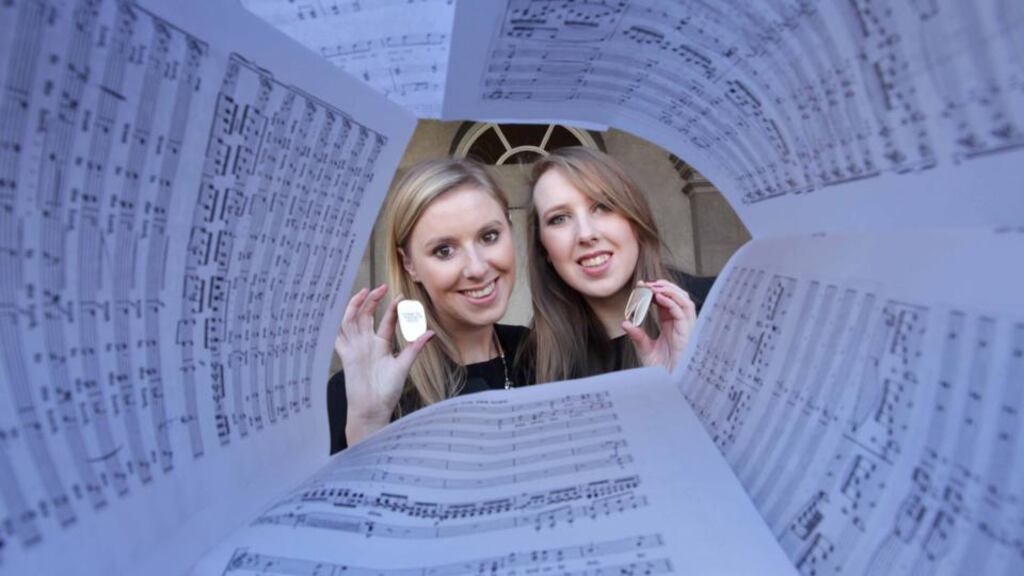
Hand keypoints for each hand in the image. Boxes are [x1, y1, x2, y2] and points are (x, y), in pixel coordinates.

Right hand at [334, 284, 432, 444]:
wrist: (372, 408)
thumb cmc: (387, 391)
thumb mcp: (402, 366)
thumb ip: (414, 348)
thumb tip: (430, 332)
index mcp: (381, 345)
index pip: (386, 321)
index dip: (392, 309)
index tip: (401, 297)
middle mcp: (366, 343)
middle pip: (366, 316)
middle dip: (372, 300)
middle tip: (382, 288)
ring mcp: (355, 348)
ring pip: (351, 321)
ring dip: (356, 306)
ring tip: (364, 292)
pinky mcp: (345, 355)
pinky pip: (338, 336)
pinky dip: (338, 323)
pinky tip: (342, 310)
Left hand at [621, 279, 696, 373]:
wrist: (670, 384)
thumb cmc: (661, 370)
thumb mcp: (645, 350)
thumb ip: (637, 336)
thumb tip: (625, 323)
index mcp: (672, 327)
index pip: (666, 302)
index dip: (656, 292)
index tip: (641, 286)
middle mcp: (681, 325)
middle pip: (678, 298)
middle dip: (664, 287)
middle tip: (647, 283)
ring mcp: (686, 328)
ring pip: (685, 301)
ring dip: (670, 290)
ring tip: (654, 287)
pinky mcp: (688, 333)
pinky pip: (683, 313)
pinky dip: (672, 302)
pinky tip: (658, 298)